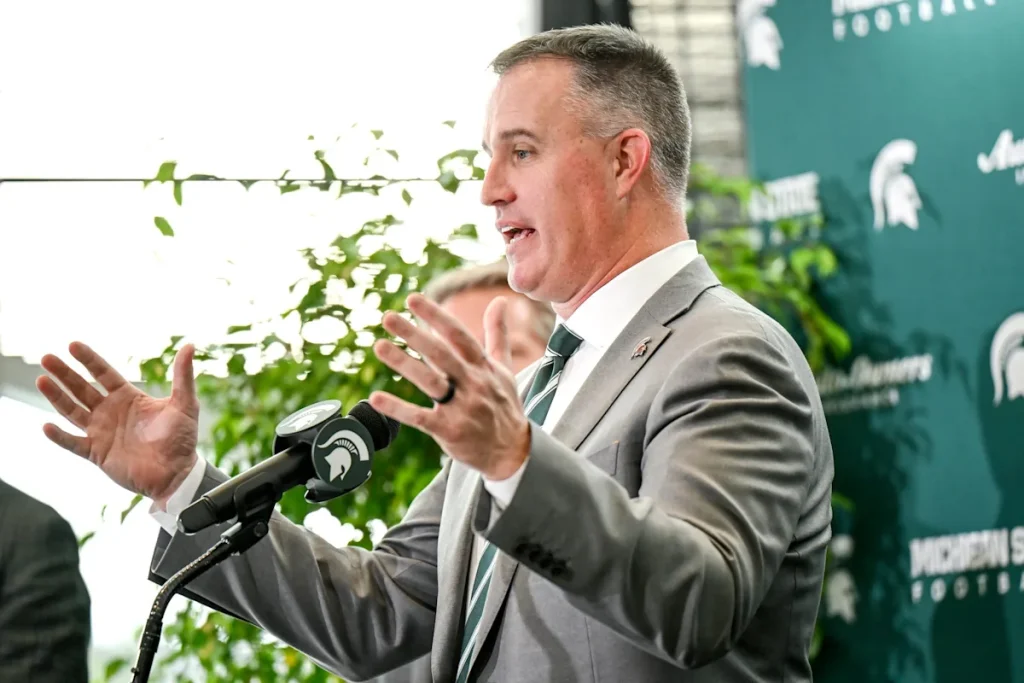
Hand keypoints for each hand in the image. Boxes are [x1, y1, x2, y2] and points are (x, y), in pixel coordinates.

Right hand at [35, 342, 200, 507]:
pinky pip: (74, 443)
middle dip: (65, 374)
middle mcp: (111, 412)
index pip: (104, 374)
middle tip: (46, 358)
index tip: (72, 345)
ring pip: (72, 412)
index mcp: (128, 398)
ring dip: (56, 397)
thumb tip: (190, 345)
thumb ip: (183, 375)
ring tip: (41, 380)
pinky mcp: (97, 453)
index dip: (89, 360)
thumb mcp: (185, 404)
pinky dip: (60, 437)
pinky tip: (47, 426)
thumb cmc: (182, 439)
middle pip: (82, 389)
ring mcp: (102, 432)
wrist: (177, 473)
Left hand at [369, 293, 529, 479]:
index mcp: (483, 367)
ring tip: (379, 346)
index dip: (436, 316)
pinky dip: (397, 408)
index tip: (413, 299)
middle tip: (389, 316)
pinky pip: (420, 418)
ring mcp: (462, 408)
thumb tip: (500, 300)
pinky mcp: (449, 431)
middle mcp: (473, 384)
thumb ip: (498, 334)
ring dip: (403, 363)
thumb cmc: (504, 406)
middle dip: (415, 334)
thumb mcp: (505, 369)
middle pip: (441, 354)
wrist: (512, 452)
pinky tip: (376, 398)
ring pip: (430, 382)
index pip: (459, 335)